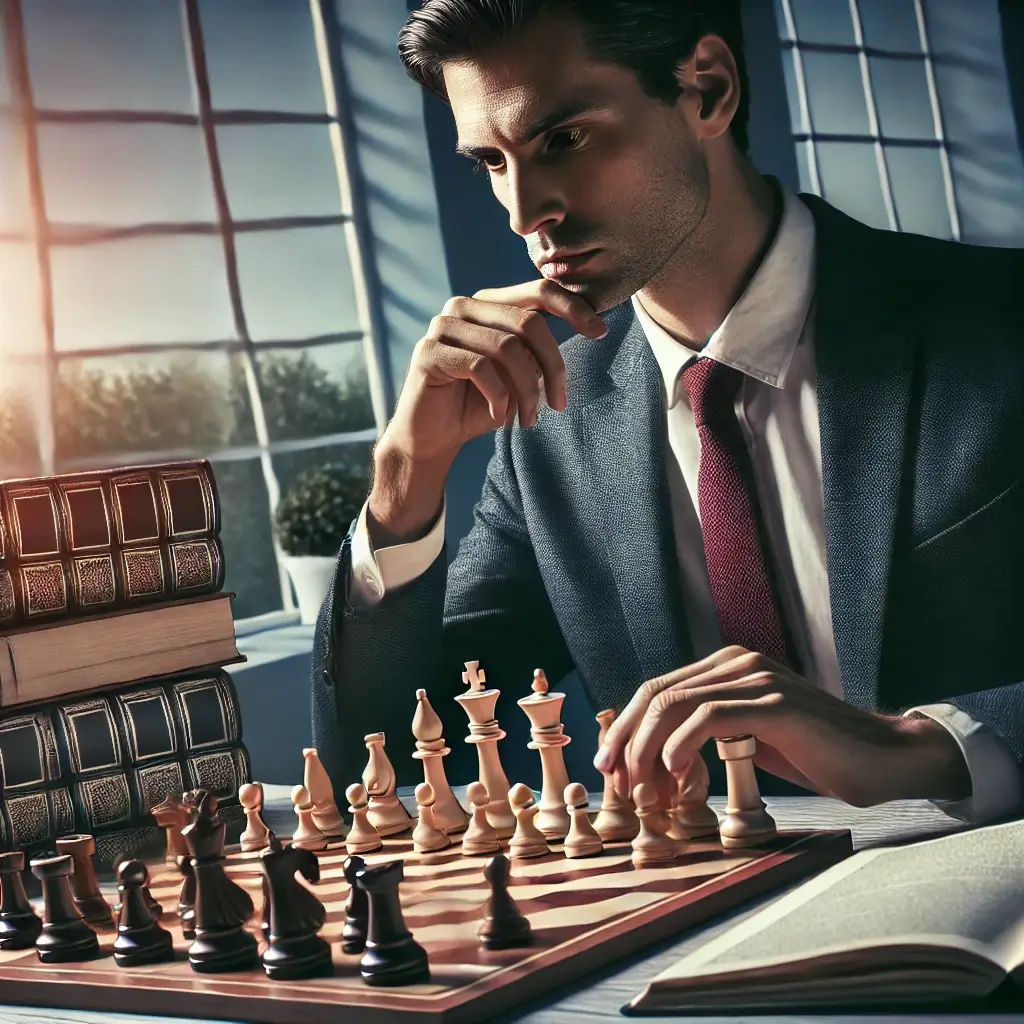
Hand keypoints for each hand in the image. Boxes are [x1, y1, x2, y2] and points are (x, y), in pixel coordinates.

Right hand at [382, 279, 606, 465]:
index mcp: (489, 304)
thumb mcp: (519, 377)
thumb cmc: (479, 406)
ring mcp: (443, 325)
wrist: (433, 439)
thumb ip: (539, 353)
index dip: (573, 308)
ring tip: (530, 420)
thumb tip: (588, 328)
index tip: (600, 332)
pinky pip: (480, 367)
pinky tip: (500, 417)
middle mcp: (464, 306)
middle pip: (528, 322)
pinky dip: (499, 397)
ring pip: (507, 347)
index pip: (538, 291)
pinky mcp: (428, 352)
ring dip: (527, 390)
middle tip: (559, 404)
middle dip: (553, 367)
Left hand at [593, 646, 971, 807]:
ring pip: (676, 705)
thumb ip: (710, 731)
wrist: (884, 758)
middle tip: (615, 780)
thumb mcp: (751, 736)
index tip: (609, 766)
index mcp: (727, 666)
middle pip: (657, 694)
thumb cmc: (817, 753)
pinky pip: (710, 718)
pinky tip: (678, 775)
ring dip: (649, 751)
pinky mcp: (775, 703)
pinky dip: (682, 748)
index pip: (657, 690)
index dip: (626, 728)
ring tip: (645, 790)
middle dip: (627, 739)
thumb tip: (655, 757)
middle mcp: (737, 663)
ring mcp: (756, 679)